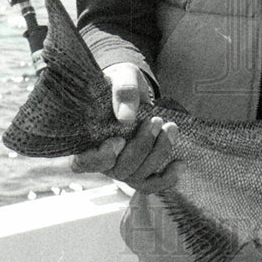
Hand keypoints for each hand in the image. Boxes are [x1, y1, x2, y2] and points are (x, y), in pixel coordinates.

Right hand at [70, 62, 180, 191]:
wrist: (134, 89)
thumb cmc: (122, 82)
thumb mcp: (123, 77)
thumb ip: (123, 92)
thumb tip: (126, 117)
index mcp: (87, 139)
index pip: (82, 163)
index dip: (101, 157)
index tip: (119, 139)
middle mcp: (104, 159)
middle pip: (121, 169)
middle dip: (142, 146)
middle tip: (156, 120)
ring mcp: (123, 167)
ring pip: (139, 176)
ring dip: (159, 153)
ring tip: (171, 128)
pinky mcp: (141, 169)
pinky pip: (152, 184)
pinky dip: (167, 178)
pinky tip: (179, 164)